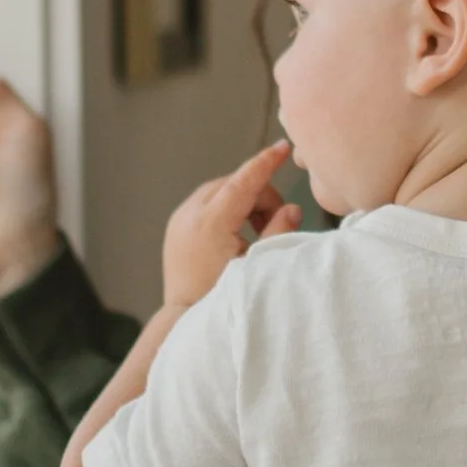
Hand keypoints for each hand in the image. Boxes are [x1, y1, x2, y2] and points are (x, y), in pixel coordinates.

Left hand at [162, 142, 300, 311]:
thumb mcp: (256, 265)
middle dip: (260, 197)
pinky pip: (207, 202)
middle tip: (273, 225)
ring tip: (255, 234)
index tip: (282, 147)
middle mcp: (190, 214)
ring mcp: (179, 218)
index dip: (265, 163)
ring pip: (221, 191)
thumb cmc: (222, 297)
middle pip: (235, 185)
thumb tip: (291, 208)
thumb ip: (277, 232)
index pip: (243, 182)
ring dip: (244, 203)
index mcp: (210, 223)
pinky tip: (236, 235)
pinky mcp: (176, 225)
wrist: (184, 319)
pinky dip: (226, 209)